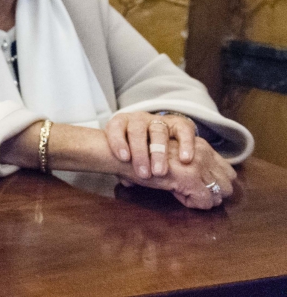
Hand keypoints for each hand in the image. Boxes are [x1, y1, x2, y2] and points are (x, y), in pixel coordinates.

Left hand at [106, 112, 197, 178]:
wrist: (156, 142)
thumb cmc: (135, 153)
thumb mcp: (125, 157)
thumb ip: (123, 167)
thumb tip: (126, 181)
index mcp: (121, 124)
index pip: (116, 127)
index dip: (118, 141)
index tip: (124, 158)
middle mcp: (139, 120)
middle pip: (137, 131)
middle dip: (140, 152)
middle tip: (144, 174)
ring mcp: (158, 121)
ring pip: (158, 131)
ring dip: (159, 152)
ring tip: (160, 172)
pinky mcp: (178, 124)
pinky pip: (183, 130)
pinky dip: (185, 144)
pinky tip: (185, 159)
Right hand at [120, 138, 235, 209]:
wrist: (122, 154)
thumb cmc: (143, 157)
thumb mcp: (172, 158)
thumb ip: (189, 166)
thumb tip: (206, 189)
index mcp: (201, 146)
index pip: (228, 171)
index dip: (216, 184)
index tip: (197, 188)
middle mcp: (203, 152)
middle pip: (229, 183)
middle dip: (215, 194)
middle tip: (191, 194)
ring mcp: (197, 164)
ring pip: (221, 193)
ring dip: (204, 199)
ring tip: (182, 194)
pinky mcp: (189, 176)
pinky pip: (205, 200)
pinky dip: (193, 203)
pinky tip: (175, 194)